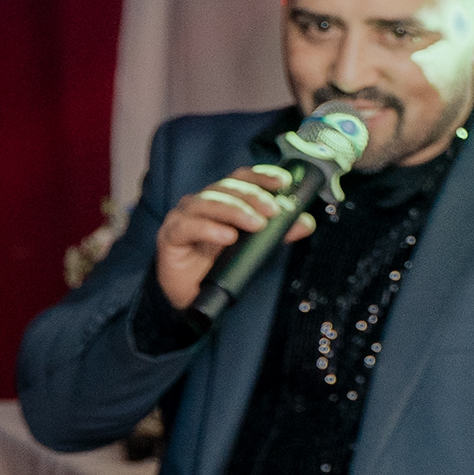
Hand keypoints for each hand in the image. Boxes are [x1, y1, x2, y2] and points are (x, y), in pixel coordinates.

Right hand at [150, 162, 314, 309]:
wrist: (191, 298)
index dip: (260, 176)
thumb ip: (276, 234)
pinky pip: (187, 227)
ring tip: (255, 224)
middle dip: (252, 196)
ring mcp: (182, 218)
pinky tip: (226, 236)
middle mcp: (200, 204)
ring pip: (206, 203)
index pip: (239, 179)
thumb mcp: (253, 249)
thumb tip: (304, 222)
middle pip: (224, 188)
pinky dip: (208, 229)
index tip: (282, 182)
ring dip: (234, 210)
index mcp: (220, 201)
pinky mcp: (169, 236)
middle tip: (273, 211)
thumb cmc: (218, 267)